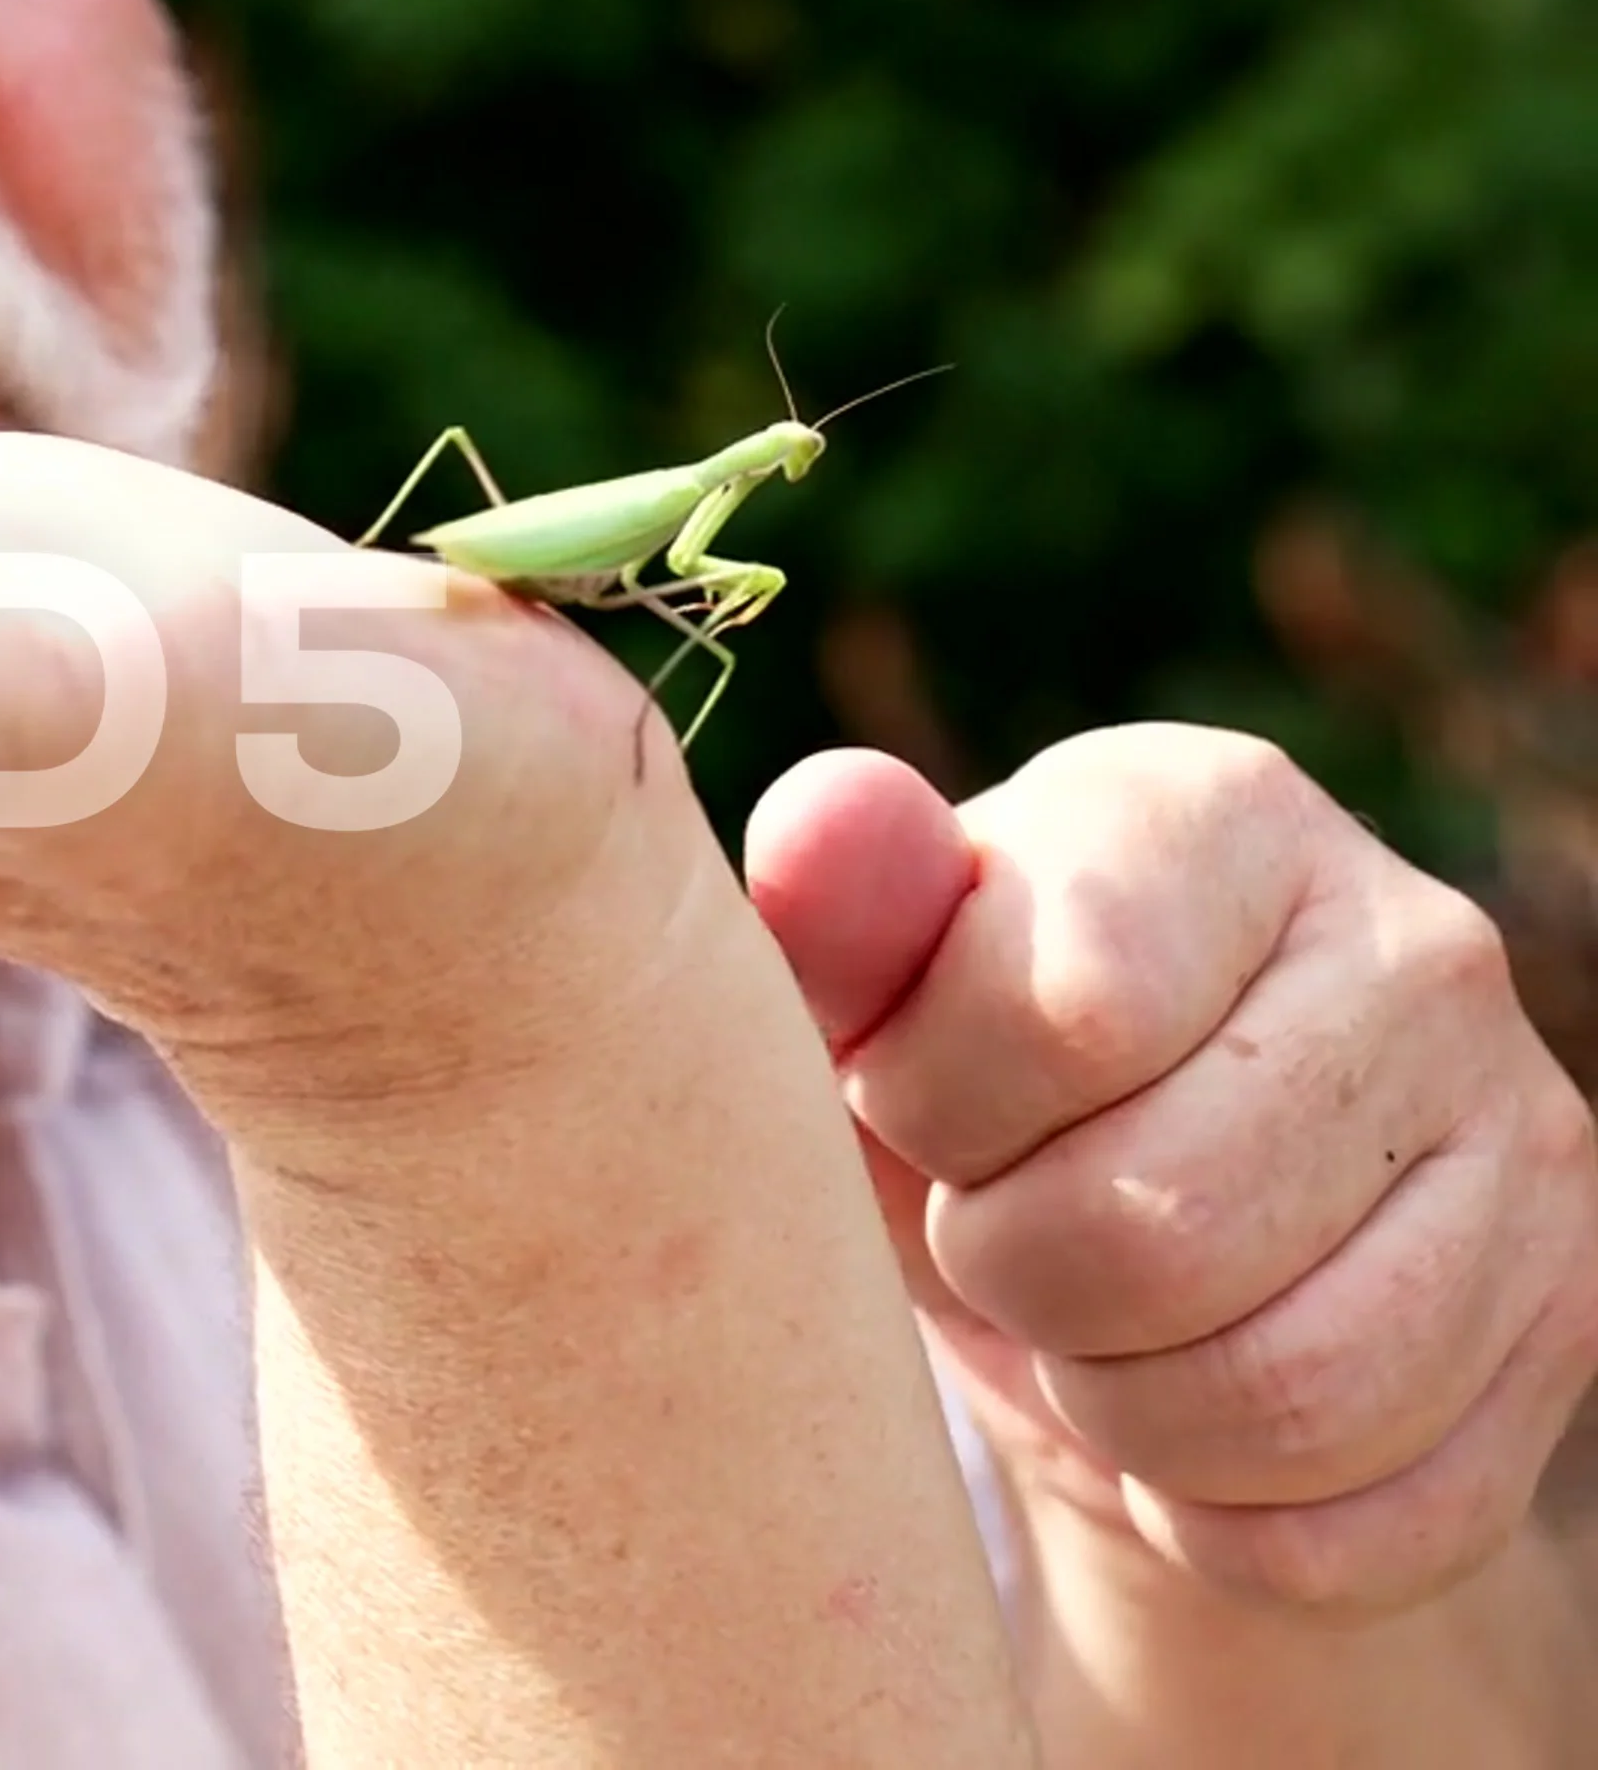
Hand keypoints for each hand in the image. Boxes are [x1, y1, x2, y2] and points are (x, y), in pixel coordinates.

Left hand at [746, 727, 1597, 1615]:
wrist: (1124, 1246)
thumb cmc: (963, 1091)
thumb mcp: (870, 1006)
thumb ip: (836, 920)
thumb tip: (819, 829)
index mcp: (1221, 816)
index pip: (1069, 1014)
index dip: (940, 1114)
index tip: (918, 1112)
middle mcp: (1418, 949)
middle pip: (1161, 1227)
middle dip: (1016, 1274)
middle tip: (993, 1242)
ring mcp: (1526, 1138)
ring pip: (1285, 1396)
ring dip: (1119, 1411)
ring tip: (1078, 1336)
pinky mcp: (1570, 1322)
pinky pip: (1366, 1525)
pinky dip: (1222, 1520)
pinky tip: (1177, 1428)